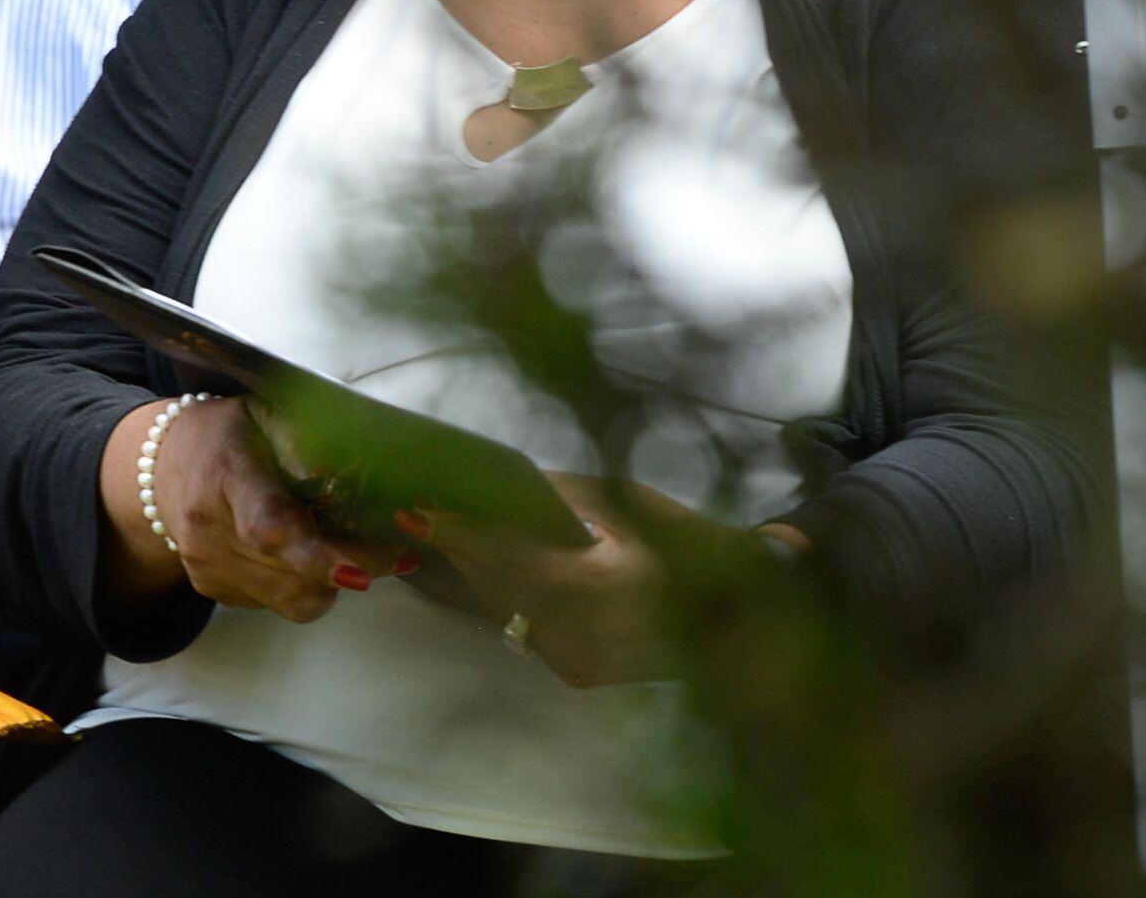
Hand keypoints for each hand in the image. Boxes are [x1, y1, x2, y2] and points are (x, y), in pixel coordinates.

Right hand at [106, 398, 414, 622]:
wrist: (156, 468)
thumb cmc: (225, 435)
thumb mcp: (265, 414)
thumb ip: (310, 439)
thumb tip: (364, 471)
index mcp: (226, 474)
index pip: (267, 525)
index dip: (314, 553)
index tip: (359, 570)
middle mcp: (208, 528)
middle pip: (290, 572)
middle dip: (353, 567)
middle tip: (396, 556)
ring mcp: (207, 565)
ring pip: (291, 599)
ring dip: (332, 581)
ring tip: (351, 550)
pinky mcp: (213, 590)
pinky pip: (277, 604)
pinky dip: (304, 585)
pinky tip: (305, 555)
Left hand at [414, 473, 730, 687]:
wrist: (744, 619)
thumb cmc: (691, 548)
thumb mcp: (633, 507)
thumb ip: (564, 497)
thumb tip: (498, 484)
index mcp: (600, 590)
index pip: (508, 557)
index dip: (459, 535)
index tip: (414, 511)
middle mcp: (582, 636)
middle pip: (495, 586)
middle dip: (455, 548)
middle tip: (414, 513)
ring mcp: (578, 662)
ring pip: (502, 609)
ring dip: (470, 572)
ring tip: (436, 533)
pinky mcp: (577, 674)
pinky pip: (521, 628)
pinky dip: (499, 596)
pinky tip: (478, 567)